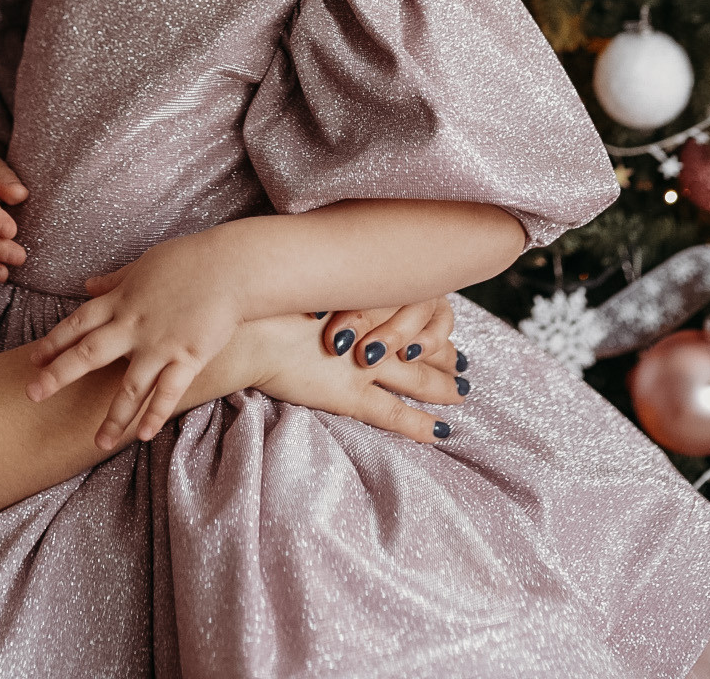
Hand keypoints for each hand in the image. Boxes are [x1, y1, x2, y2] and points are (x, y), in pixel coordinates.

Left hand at [29, 240, 245, 448]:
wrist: (232, 266)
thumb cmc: (190, 259)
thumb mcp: (144, 264)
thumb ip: (114, 280)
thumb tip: (87, 284)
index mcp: (121, 300)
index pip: (78, 323)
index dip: (54, 341)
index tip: (33, 360)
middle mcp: (134, 325)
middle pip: (88, 353)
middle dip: (58, 374)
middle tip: (32, 394)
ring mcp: (160, 344)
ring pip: (129, 386)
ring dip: (112, 417)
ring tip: (97, 442)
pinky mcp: (188, 356)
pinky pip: (167, 392)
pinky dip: (154, 414)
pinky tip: (142, 435)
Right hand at [239, 304, 466, 443]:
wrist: (247, 331)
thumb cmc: (266, 304)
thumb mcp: (302, 286)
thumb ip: (326, 287)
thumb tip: (329, 278)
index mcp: (365, 301)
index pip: (411, 311)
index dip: (429, 321)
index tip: (441, 328)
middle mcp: (372, 332)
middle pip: (421, 345)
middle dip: (443, 356)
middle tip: (462, 363)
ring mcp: (364, 366)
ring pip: (418, 379)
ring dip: (443, 388)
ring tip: (462, 395)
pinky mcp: (349, 395)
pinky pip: (394, 413)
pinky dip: (419, 424)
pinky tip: (440, 432)